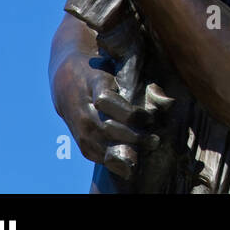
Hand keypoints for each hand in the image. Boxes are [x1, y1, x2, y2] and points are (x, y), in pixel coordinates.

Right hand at [51, 49, 168, 176]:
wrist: (65, 79)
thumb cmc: (101, 71)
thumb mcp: (114, 67)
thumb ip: (132, 79)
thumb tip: (164, 96)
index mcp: (94, 84)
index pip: (106, 102)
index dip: (129, 113)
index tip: (149, 118)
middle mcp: (83, 108)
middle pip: (106, 129)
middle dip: (133, 137)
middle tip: (155, 140)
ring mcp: (79, 125)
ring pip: (100, 146)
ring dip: (125, 152)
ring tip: (145, 152)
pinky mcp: (78, 138)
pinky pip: (94, 153)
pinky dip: (112, 159)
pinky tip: (129, 162)